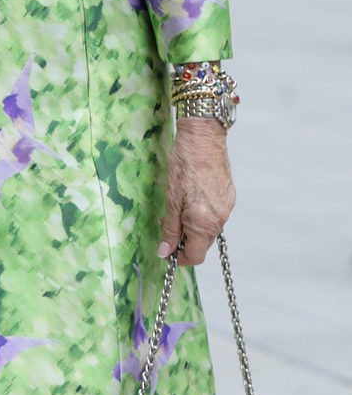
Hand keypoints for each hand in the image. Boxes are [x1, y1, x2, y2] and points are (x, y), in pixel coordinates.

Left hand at [158, 117, 236, 265]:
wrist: (204, 137)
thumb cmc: (184, 164)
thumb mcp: (171, 198)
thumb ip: (170, 228)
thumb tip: (165, 252)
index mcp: (204, 223)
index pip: (195, 256)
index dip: (180, 258)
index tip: (166, 250)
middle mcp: (220, 218)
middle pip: (203, 243)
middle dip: (184, 240)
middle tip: (166, 223)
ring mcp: (227, 207)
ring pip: (209, 229)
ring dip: (193, 226)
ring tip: (177, 208)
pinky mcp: (229, 196)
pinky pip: (215, 214)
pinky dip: (202, 214)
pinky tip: (191, 198)